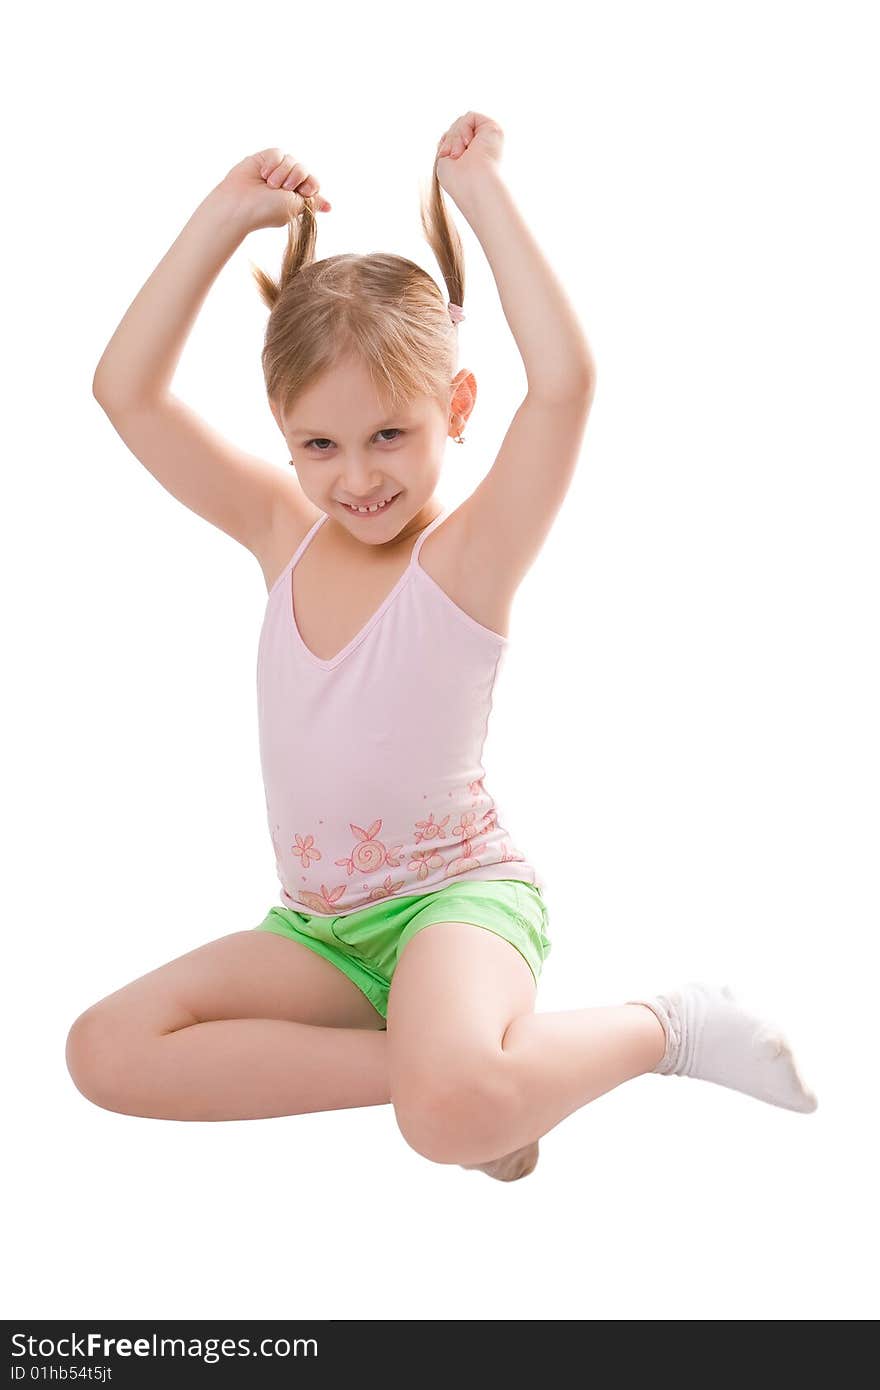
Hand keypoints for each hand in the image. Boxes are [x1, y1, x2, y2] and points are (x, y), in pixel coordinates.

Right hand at [214, 148, 331, 232]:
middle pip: (305, 170)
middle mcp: (287, 184)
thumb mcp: (295, 207)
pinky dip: (273, 163)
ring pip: (293, 161)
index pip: (314, 184)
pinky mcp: (265, 159)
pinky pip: (279, 153)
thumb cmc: (266, 210)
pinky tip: (263, 174)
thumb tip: (329, 206)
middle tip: (282, 189)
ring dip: (283, 172)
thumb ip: (312, 202)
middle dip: (296, 178)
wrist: (240, 203)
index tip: (303, 192)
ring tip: (269, 183)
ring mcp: (276, 171)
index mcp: (296, 198)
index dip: (311, 186)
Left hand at [435, 111, 503, 197]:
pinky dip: (463, 128)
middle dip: (449, 140)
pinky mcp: (494, 129)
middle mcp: (481, 148)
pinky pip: (470, 116)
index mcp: (472, 157)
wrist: (475, 186)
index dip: (445, 146)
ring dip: (455, 137)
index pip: (452, 139)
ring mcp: (488, 139)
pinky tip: (467, 143)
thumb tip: (459, 125)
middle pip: (455, 129)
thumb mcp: (444, 159)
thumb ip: (450, 141)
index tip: (447, 159)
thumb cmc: (458, 181)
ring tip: (460, 153)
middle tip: (454, 156)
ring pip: (461, 122)